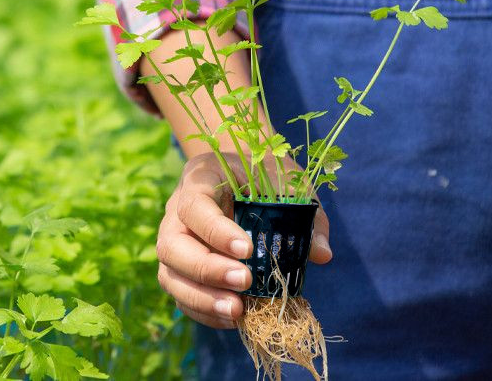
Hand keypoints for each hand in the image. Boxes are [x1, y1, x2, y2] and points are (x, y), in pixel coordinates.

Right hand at [156, 153, 331, 328]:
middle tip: (244, 282)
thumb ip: (304, 214)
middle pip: (171, 245)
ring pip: (169, 274)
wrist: (240, 173)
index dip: (216, 231)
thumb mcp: (286, 180)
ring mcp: (174, 240)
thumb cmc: (262, 173)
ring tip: (237, 311)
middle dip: (206, 269)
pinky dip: (204, 310)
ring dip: (201, 297)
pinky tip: (234, 318)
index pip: (195, 206)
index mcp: (200, 178)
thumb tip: (322, 255)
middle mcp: (176, 210)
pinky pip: (181, 294)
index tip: (248, 250)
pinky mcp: (179, 267)